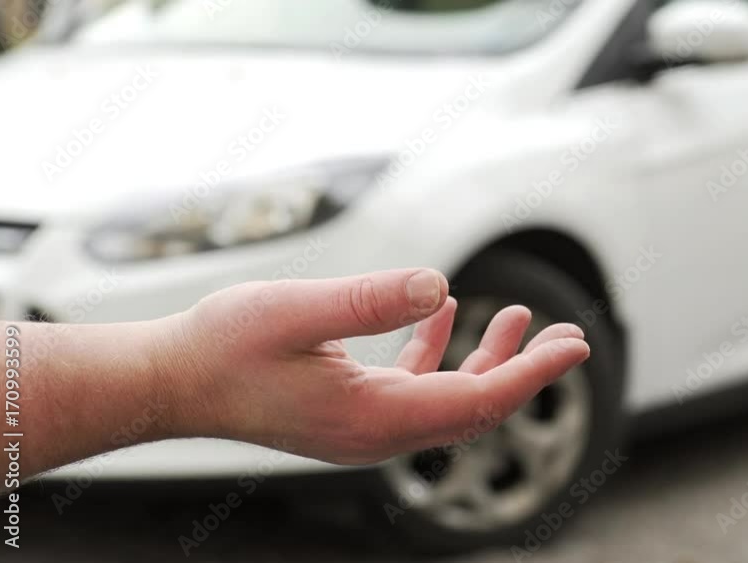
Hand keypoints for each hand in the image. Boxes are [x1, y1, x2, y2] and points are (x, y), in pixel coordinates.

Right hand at [163, 269, 589, 464]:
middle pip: (474, 405)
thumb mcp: (296, 311)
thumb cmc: (223, 347)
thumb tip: (438, 284)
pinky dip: (437, 353)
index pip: (477, 402)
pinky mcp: (348, 410)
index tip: (576, 344)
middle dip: (525, 368)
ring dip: (486, 360)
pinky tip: (443, 315)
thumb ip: (368, 299)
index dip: (533, 373)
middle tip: (568, 334)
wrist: (171, 382)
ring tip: (519, 318)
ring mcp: (364, 425)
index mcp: (374, 418)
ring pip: (447, 397)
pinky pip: (411, 387)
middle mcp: (377, 432)